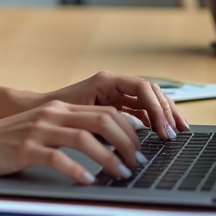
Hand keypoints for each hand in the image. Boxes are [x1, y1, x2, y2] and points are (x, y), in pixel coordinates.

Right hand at [0, 101, 145, 183]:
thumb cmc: (9, 142)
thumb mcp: (43, 130)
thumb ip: (70, 132)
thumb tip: (108, 147)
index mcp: (60, 109)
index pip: (106, 112)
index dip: (130, 130)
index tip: (142, 150)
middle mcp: (52, 114)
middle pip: (102, 120)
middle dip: (128, 143)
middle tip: (139, 163)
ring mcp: (38, 130)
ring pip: (85, 138)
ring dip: (109, 157)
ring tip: (122, 173)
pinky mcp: (25, 148)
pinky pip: (58, 158)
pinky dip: (77, 171)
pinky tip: (87, 182)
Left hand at [40, 71, 189, 139]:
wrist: (38, 113)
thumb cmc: (56, 112)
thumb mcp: (83, 116)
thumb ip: (108, 122)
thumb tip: (134, 135)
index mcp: (107, 80)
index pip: (143, 88)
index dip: (157, 108)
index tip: (164, 128)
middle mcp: (114, 84)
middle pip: (151, 92)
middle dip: (167, 110)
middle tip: (177, 131)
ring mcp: (116, 93)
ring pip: (149, 100)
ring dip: (164, 115)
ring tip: (176, 132)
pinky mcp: (116, 105)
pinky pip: (141, 110)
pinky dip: (153, 121)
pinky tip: (161, 133)